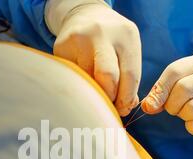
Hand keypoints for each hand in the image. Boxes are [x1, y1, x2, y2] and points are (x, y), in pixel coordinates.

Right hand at [46, 0, 141, 116]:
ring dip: (92, 92)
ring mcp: (80, 38)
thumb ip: (130, 78)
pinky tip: (81, 78)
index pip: (130, 76)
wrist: (85, 15)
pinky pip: (72, 77)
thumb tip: (125, 107)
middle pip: (107, 77)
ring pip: (87, 80)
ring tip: (94, 89)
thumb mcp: (127, 51)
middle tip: (107, 104)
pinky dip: (79, 84)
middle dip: (109, 97)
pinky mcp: (61, 46)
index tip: (122, 109)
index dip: (126, 99)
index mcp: (126, 35)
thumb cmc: (112, 41)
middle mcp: (103, 33)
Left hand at [141, 54, 192, 138]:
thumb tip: (147, 106)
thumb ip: (161, 91)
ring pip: (191, 109)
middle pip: (183, 89)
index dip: (160, 89)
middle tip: (173, 107)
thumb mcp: (180, 82)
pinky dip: (190, 126)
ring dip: (181, 115)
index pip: (174, 71)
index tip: (152, 103)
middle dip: (170, 103)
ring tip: (186, 112)